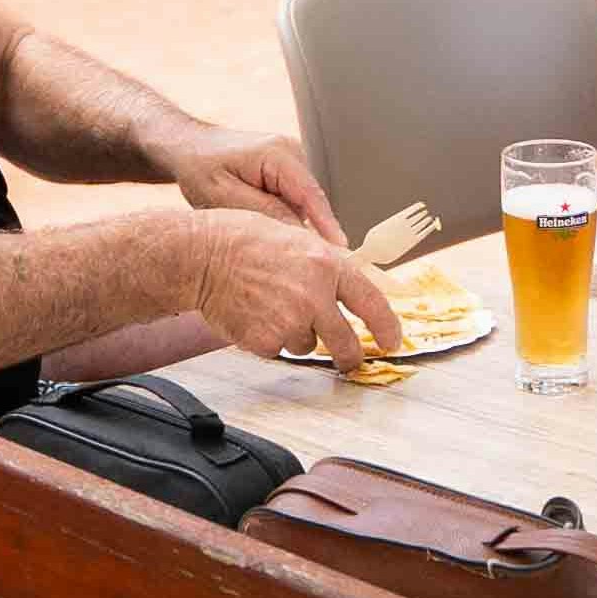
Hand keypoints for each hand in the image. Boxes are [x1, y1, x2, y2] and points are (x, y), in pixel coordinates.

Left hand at [165, 128, 342, 242]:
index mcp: (277, 153)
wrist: (188, 146)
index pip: (311, 195)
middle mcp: (291, 153)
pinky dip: (281, 218)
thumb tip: (298, 234)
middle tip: (292, 263)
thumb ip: (263, 213)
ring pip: (302, 206)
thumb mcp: (223, 195)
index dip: (327, 225)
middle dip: (303, 232)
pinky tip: (260, 227)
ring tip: (260, 239)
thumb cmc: (199, 166)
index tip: (340, 251)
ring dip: (287, 225)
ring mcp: (291, 161)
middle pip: (310, 203)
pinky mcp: (286, 173)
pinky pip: (293, 202)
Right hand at [181, 204, 400, 368]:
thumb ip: (327, 266)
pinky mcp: (267, 341)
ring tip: (271, 306)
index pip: (371, 302)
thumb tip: (350, 292)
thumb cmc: (245, 240)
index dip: (387, 326)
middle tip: (349, 358)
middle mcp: (314, 295)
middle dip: (350, 355)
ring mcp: (290, 322)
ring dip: (298, 335)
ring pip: (308, 345)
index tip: (393, 340)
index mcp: (327, 265)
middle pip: (347, 343)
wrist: (203, 256)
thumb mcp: (297, 239)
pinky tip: (255, 315)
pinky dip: (271, 339)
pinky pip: (280, 350)